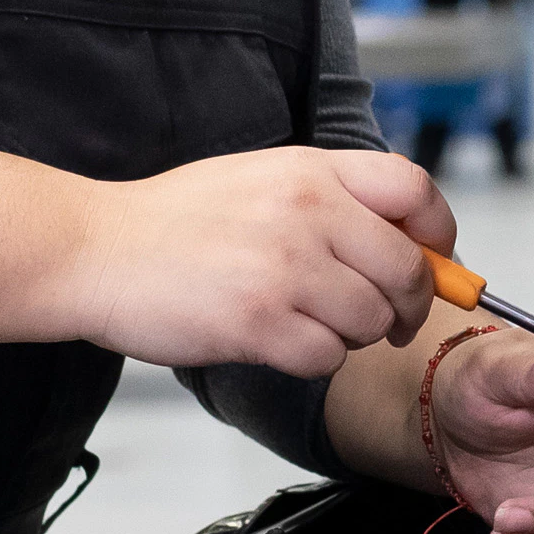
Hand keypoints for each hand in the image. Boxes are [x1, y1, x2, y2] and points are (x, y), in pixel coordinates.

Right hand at [0, 146, 455, 376]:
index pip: (415, 190)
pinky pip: (328, 359)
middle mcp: (307, 212)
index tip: (435, 260)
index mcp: (311, 170)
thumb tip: (409, 242)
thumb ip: (333, 200)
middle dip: (407, 307)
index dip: (439, 234)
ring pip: (371, 321)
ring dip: (352, 336)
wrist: (95, 251)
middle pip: (407, 271)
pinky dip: (314, 362)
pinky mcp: (259, 322)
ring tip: (309, 323)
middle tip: (387, 320)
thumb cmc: (175, 222)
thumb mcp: (262, 178)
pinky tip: (280, 344)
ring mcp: (284, 268)